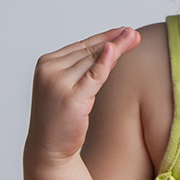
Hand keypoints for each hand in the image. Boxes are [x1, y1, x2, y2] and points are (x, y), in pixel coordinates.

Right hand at [26, 27, 139, 166]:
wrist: (48, 148)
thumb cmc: (62, 117)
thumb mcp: (73, 86)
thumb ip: (88, 67)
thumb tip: (113, 47)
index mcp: (46, 63)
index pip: (81, 46)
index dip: (105, 37)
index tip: (124, 31)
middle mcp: (49, 70)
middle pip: (89, 51)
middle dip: (114, 41)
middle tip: (134, 33)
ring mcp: (58, 83)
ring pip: (93, 61)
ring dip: (116, 48)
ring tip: (134, 38)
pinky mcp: (70, 97)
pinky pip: (93, 76)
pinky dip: (105, 62)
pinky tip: (115, 50)